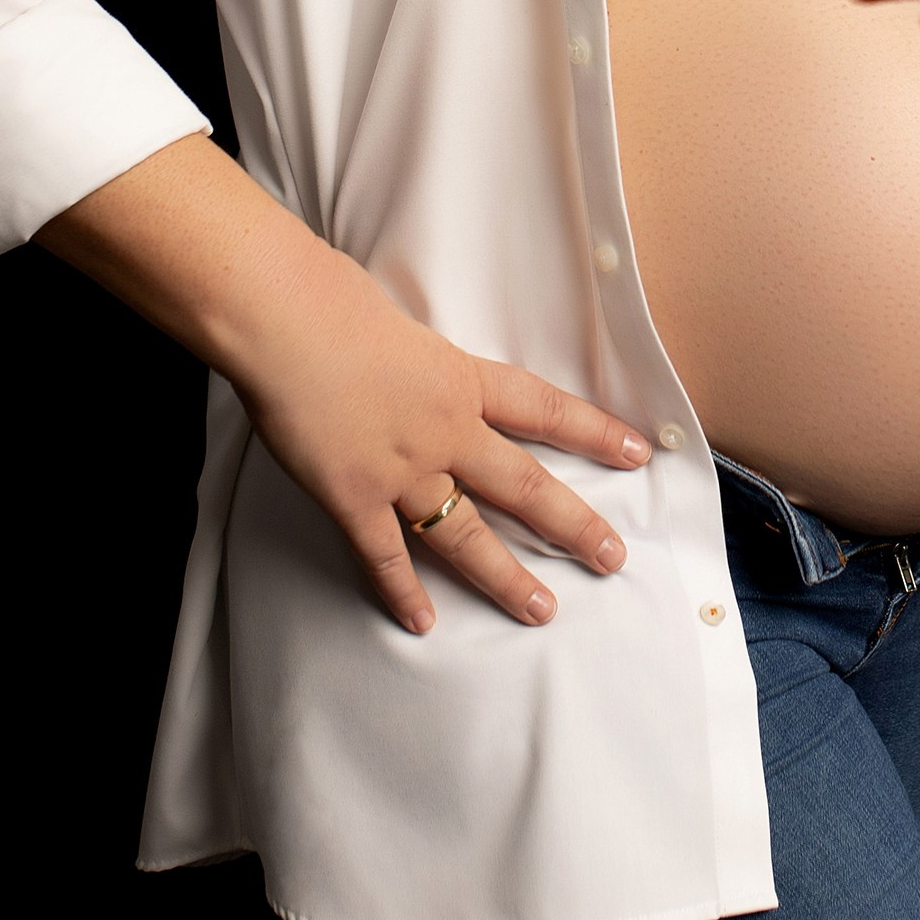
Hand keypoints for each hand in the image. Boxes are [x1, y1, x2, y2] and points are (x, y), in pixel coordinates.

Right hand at [238, 241, 646, 637]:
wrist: (283, 318)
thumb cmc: (329, 299)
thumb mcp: (396, 319)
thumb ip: (415, 355)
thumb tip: (408, 361)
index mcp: (460, 378)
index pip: (544, 409)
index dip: (594, 432)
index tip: (637, 452)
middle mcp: (445, 430)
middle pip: (524, 485)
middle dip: (573, 525)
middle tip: (611, 557)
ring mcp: (401, 469)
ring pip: (466, 535)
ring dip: (505, 576)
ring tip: (540, 609)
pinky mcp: (352, 497)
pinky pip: (385, 556)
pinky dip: (403, 592)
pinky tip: (423, 621)